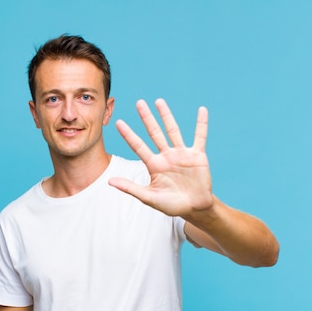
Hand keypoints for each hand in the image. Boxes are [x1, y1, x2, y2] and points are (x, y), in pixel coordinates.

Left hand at [108, 99, 213, 217]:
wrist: (194, 209)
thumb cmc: (171, 205)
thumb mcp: (149, 197)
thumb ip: (130, 188)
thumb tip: (109, 181)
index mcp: (154, 165)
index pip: (138, 146)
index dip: (129, 135)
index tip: (118, 122)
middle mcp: (166, 156)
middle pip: (154, 133)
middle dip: (146, 118)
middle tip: (139, 103)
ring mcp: (182, 154)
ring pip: (173, 130)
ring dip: (166, 116)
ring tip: (159, 101)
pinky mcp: (197, 155)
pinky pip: (200, 136)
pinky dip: (201, 124)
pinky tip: (202, 110)